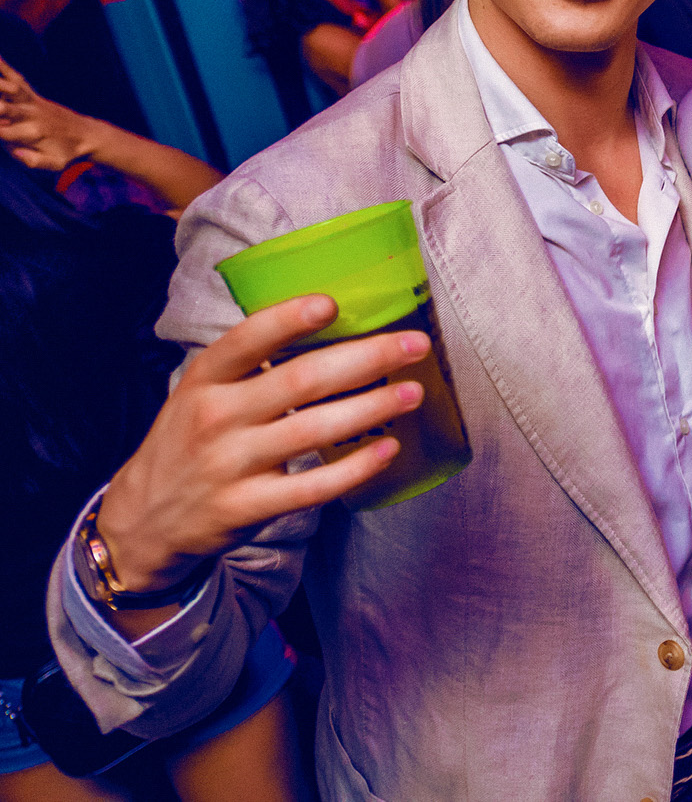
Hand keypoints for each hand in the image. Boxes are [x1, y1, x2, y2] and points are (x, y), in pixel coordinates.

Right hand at [0, 53, 99, 170]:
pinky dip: (3, 66)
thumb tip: (15, 152)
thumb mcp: (54, 164)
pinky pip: (16, 77)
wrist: (87, 135)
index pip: (3, 133)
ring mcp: (31, 102)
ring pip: (10, 88)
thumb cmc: (66, 152)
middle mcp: (31, 115)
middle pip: (4, 108)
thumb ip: (33, 161)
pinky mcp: (32, 94)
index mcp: (32, 134)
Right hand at [95, 295, 427, 591]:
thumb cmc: (191, 440)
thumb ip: (252, 365)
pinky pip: (312, 487)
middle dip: (366, 359)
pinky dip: (355, 468)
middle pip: (301, 381)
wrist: (144, 519)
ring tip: (413, 393)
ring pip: (313, 430)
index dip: (288, 319)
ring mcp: (231, 464)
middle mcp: (216, 417)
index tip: (332, 303)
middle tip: (415, 345)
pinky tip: (388, 449)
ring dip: (372, 408)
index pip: (246, 340)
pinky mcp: (247, 506)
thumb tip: (334, 327)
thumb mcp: (202, 392)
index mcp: (205, 378)